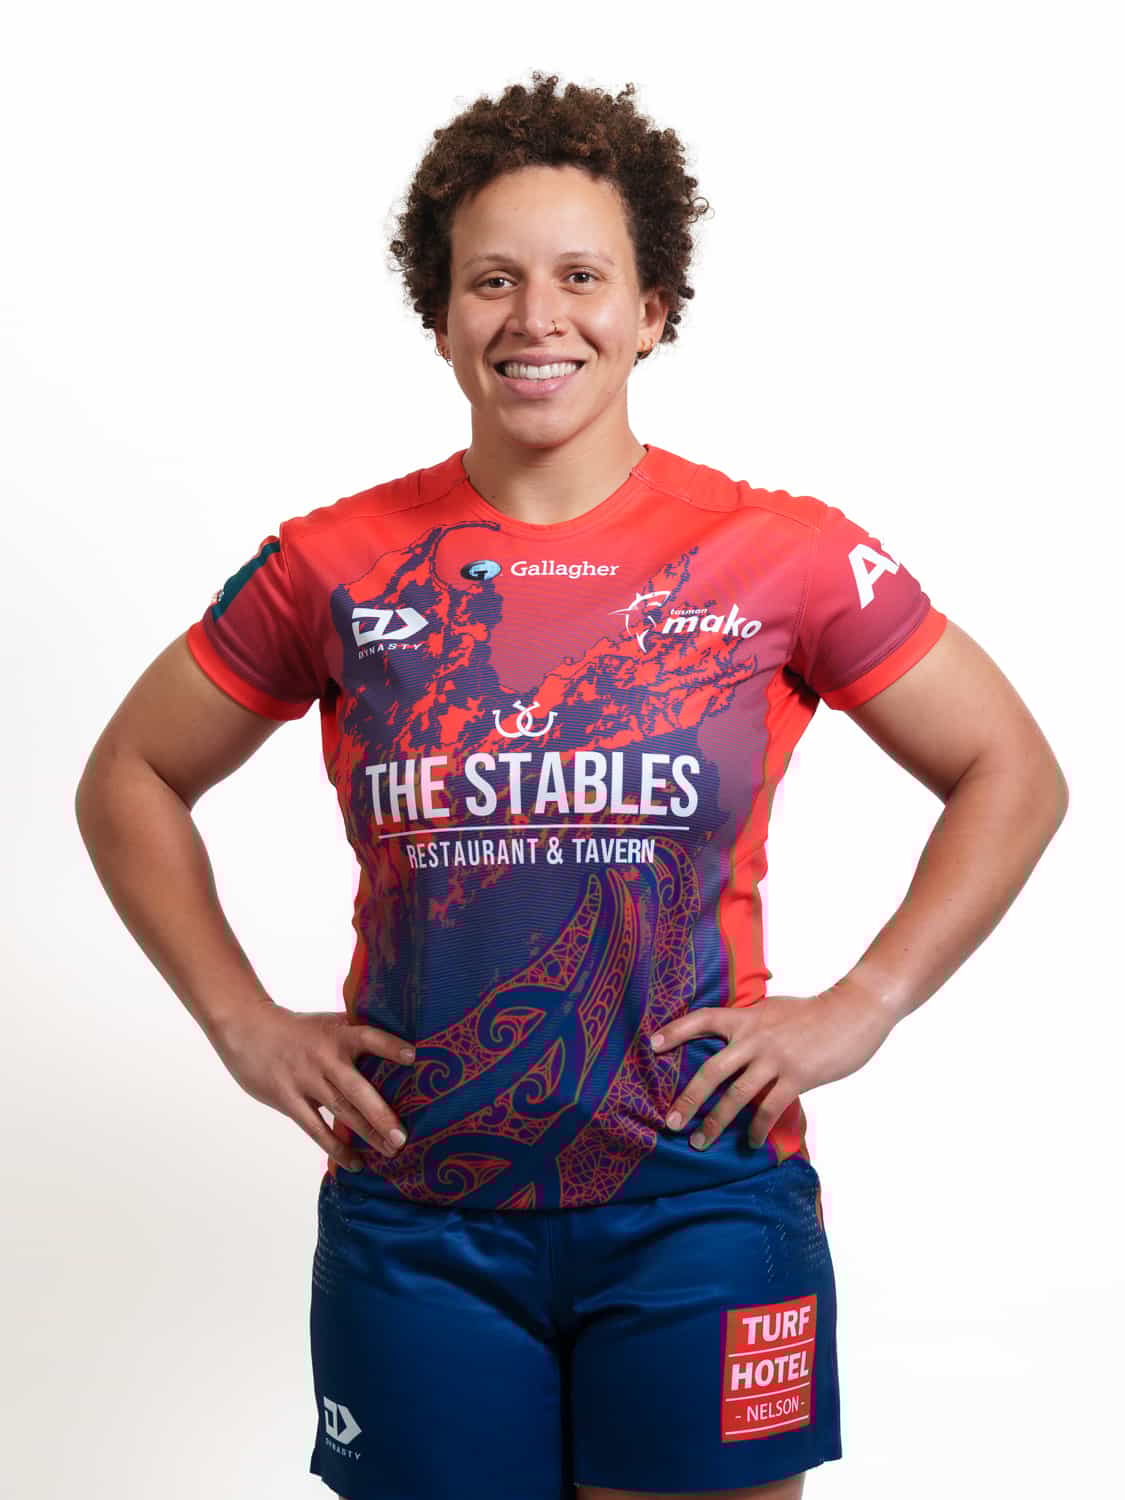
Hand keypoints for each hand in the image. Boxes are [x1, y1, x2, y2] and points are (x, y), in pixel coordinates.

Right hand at [211, 1003, 415, 1171]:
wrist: (247, 1029)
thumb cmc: (298, 1028)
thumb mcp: (327, 1022)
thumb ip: (357, 1030)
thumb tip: (397, 1033)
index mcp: (337, 1034)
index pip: (368, 1037)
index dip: (389, 1045)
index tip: (413, 1056)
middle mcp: (324, 1059)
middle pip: (357, 1089)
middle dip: (381, 1114)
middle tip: (403, 1137)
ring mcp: (306, 1081)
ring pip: (341, 1112)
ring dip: (367, 1134)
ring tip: (391, 1152)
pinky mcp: (289, 1100)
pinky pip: (316, 1129)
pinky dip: (336, 1148)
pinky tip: (355, 1162)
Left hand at [650, 982, 896, 1149]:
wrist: (853, 1011)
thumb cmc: (813, 1012)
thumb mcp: (774, 1010)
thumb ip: (751, 1025)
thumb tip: (732, 1042)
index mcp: (747, 1017)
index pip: (703, 1019)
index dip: (676, 1031)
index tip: (652, 1045)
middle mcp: (755, 1037)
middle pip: (711, 1070)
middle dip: (688, 1099)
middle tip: (670, 1123)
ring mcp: (775, 1058)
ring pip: (736, 1096)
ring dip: (715, 1122)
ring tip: (699, 1142)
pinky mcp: (797, 1076)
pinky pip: (769, 1108)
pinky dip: (757, 1128)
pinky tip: (750, 1142)